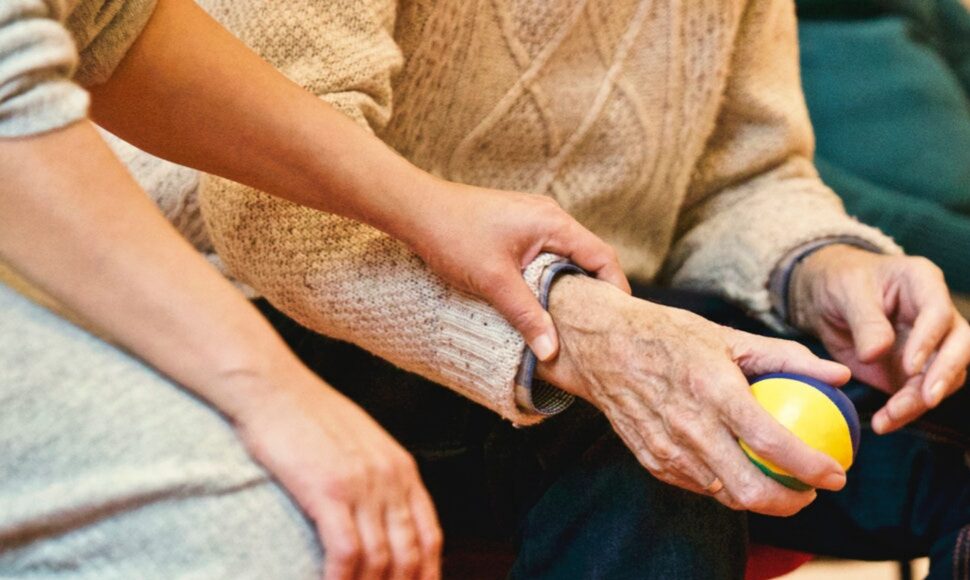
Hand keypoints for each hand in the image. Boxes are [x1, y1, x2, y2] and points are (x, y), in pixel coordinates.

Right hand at [232, 369, 441, 579]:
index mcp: (401, 469)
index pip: (430, 536)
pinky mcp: (329, 490)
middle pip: (410, 555)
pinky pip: (346, 552)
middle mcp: (390, 479)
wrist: (272, 387)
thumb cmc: (307, 415)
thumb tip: (380, 516)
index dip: (427, 574)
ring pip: (381, 560)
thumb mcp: (360, 443)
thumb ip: (377, 477)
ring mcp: (362, 485)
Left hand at [404, 178, 629, 361]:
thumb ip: (526, 315)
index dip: (615, 289)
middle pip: (588, 258)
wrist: (415, 209)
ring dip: (569, 287)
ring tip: (571, 322)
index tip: (617, 322)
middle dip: (594, 292)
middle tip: (597, 329)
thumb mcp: (493, 281)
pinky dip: (549, 278)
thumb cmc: (453, 235)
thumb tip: (552, 351)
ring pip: (565, 258)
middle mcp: (549, 217)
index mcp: (553, 223)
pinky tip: (540, 302)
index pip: (602, 257)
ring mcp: (532, 220)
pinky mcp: (516, 228)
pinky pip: (545, 255)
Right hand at [537, 276, 850, 515]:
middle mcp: (689, 426)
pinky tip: (738, 469)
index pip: (772, 442)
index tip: (837, 473)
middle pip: (749, 489)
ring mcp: (667, 449)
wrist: (601, 346)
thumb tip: (839, 375)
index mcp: (713, 390)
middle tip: (810, 491)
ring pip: (724, 495)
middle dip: (791, 502)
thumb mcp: (728, 335)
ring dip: (759, 497)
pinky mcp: (651, 460)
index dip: (812, 467)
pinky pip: (698, 485)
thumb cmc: (668, 335)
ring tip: (779, 482)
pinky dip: (724, 484)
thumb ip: (787, 358)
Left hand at [790, 245, 969, 433]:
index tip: (909, 365)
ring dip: (920, 401)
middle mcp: (937, 315)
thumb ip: (865, 321)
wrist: (826, 298)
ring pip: (944, 376)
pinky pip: (919, 394)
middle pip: (960, 346)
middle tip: (926, 399)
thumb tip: (876, 353)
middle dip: (945, 374)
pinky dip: (904, 411)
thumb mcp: (847, 292)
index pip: (939, 313)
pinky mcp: (915, 371)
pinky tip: (884, 422)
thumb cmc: (841, 282)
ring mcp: (930, 345)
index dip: (929, 340)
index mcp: (923, 282)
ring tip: (890, 417)